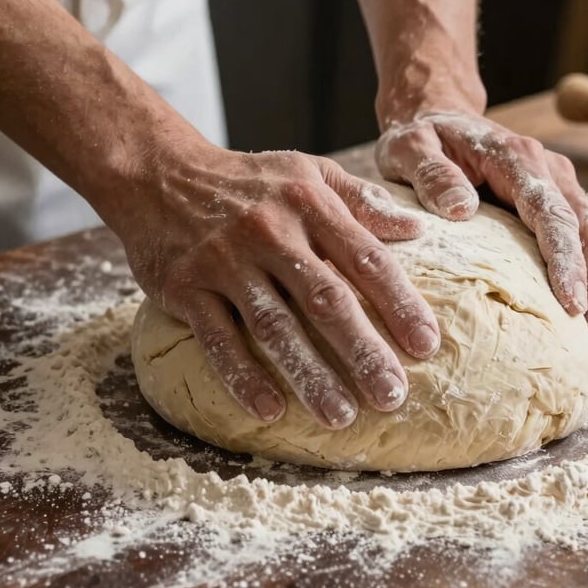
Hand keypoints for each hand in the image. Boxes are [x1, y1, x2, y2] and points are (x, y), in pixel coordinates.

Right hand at [114, 143, 441, 428]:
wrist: (161, 174)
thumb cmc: (247, 180)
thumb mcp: (308, 171)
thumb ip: (361, 200)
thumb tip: (416, 230)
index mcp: (308, 203)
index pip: (365, 257)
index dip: (399, 302)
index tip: (427, 345)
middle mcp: (270, 232)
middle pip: (325, 298)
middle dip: (362, 350)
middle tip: (393, 395)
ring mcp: (225, 261)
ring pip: (273, 325)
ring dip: (309, 374)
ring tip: (341, 416)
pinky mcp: (186, 286)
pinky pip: (217, 337)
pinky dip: (242, 375)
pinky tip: (270, 409)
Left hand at [375, 110, 587, 347]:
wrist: (435, 117)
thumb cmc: (421, 138)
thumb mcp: (410, 149)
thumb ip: (431, 174)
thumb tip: (460, 209)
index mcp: (516, 157)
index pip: (552, 214)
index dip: (565, 260)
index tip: (571, 303)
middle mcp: (548, 170)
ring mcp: (556, 186)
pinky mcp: (554, 202)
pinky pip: (585, 240)